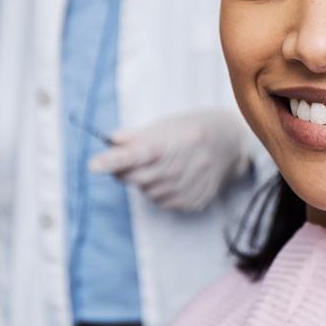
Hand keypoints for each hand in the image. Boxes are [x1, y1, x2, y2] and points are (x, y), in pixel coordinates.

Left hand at [88, 109, 250, 211]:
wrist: (232, 143)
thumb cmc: (193, 129)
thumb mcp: (167, 124)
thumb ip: (137, 135)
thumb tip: (110, 141)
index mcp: (178, 141)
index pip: (140, 153)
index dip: (116, 160)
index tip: (93, 164)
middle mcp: (187, 165)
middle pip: (139, 177)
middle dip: (125, 170)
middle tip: (127, 159)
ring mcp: (193, 186)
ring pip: (148, 192)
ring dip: (144, 180)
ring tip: (160, 164)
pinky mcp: (195, 201)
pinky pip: (162, 202)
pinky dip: (158, 190)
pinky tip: (171, 176)